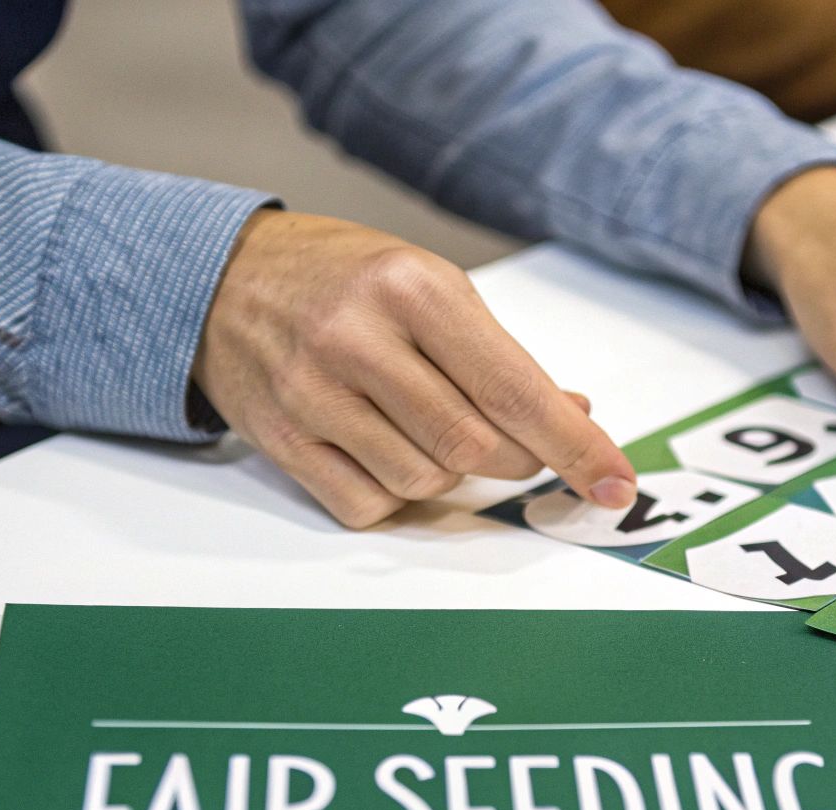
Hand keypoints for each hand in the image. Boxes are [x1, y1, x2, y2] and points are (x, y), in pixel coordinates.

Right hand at [193, 210, 636, 526]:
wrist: (218, 279)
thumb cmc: (343, 281)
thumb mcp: (427, 286)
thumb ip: (498, 356)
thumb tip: (575, 415)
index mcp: (411, 288)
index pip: (513, 391)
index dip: (576, 446)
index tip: (617, 482)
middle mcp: (358, 339)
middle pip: (474, 447)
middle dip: (517, 460)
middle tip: (519, 446)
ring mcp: (313, 394)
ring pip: (426, 482)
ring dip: (450, 473)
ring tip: (429, 426)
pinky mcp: (282, 441)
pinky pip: (370, 505)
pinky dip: (396, 494)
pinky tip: (383, 448)